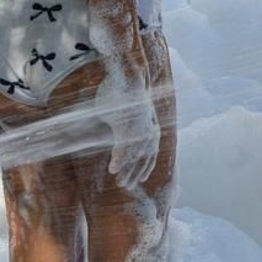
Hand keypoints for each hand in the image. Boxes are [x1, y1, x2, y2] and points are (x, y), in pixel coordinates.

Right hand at [97, 71, 160, 189]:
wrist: (124, 75)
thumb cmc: (120, 90)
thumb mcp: (121, 110)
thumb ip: (118, 123)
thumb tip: (110, 127)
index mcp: (150, 126)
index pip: (151, 152)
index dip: (146, 166)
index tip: (141, 178)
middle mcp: (148, 130)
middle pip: (144, 158)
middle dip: (135, 174)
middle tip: (126, 186)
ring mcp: (139, 129)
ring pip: (134, 156)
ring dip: (127, 171)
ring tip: (119, 182)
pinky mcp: (128, 125)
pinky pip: (123, 147)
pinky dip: (119, 160)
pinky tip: (112, 170)